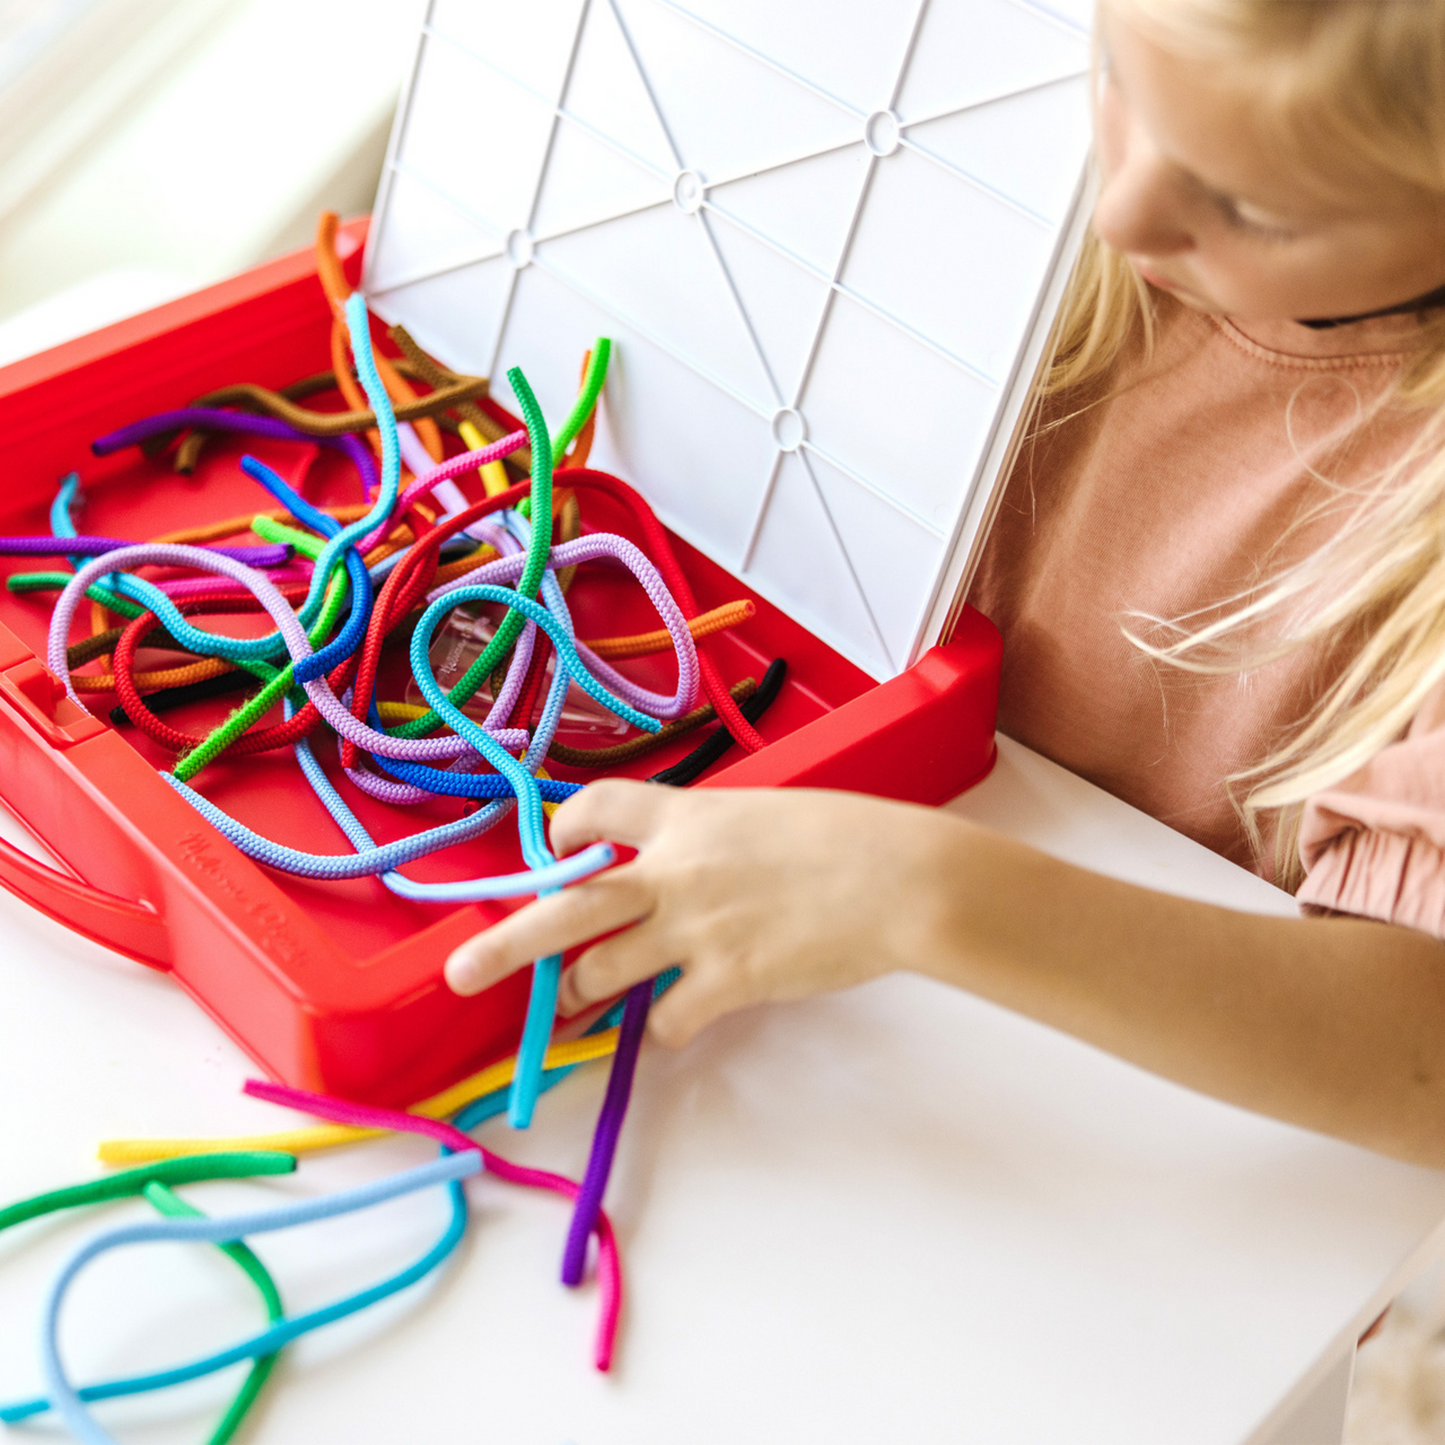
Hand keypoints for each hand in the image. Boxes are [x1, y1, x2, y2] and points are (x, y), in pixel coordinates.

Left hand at [444, 779, 969, 1046]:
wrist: (898, 877)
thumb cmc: (850, 835)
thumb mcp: (767, 813)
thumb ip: (716, 839)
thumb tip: (691, 867)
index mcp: (686, 817)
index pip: (598, 812)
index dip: (565, 830)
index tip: (556, 848)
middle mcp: (674, 872)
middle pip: (567, 907)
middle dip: (507, 943)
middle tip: (461, 972)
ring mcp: (693, 930)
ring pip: (602, 971)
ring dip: (580, 994)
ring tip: (568, 1007)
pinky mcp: (723, 981)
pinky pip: (665, 1018)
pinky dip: (662, 1027)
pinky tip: (673, 1024)